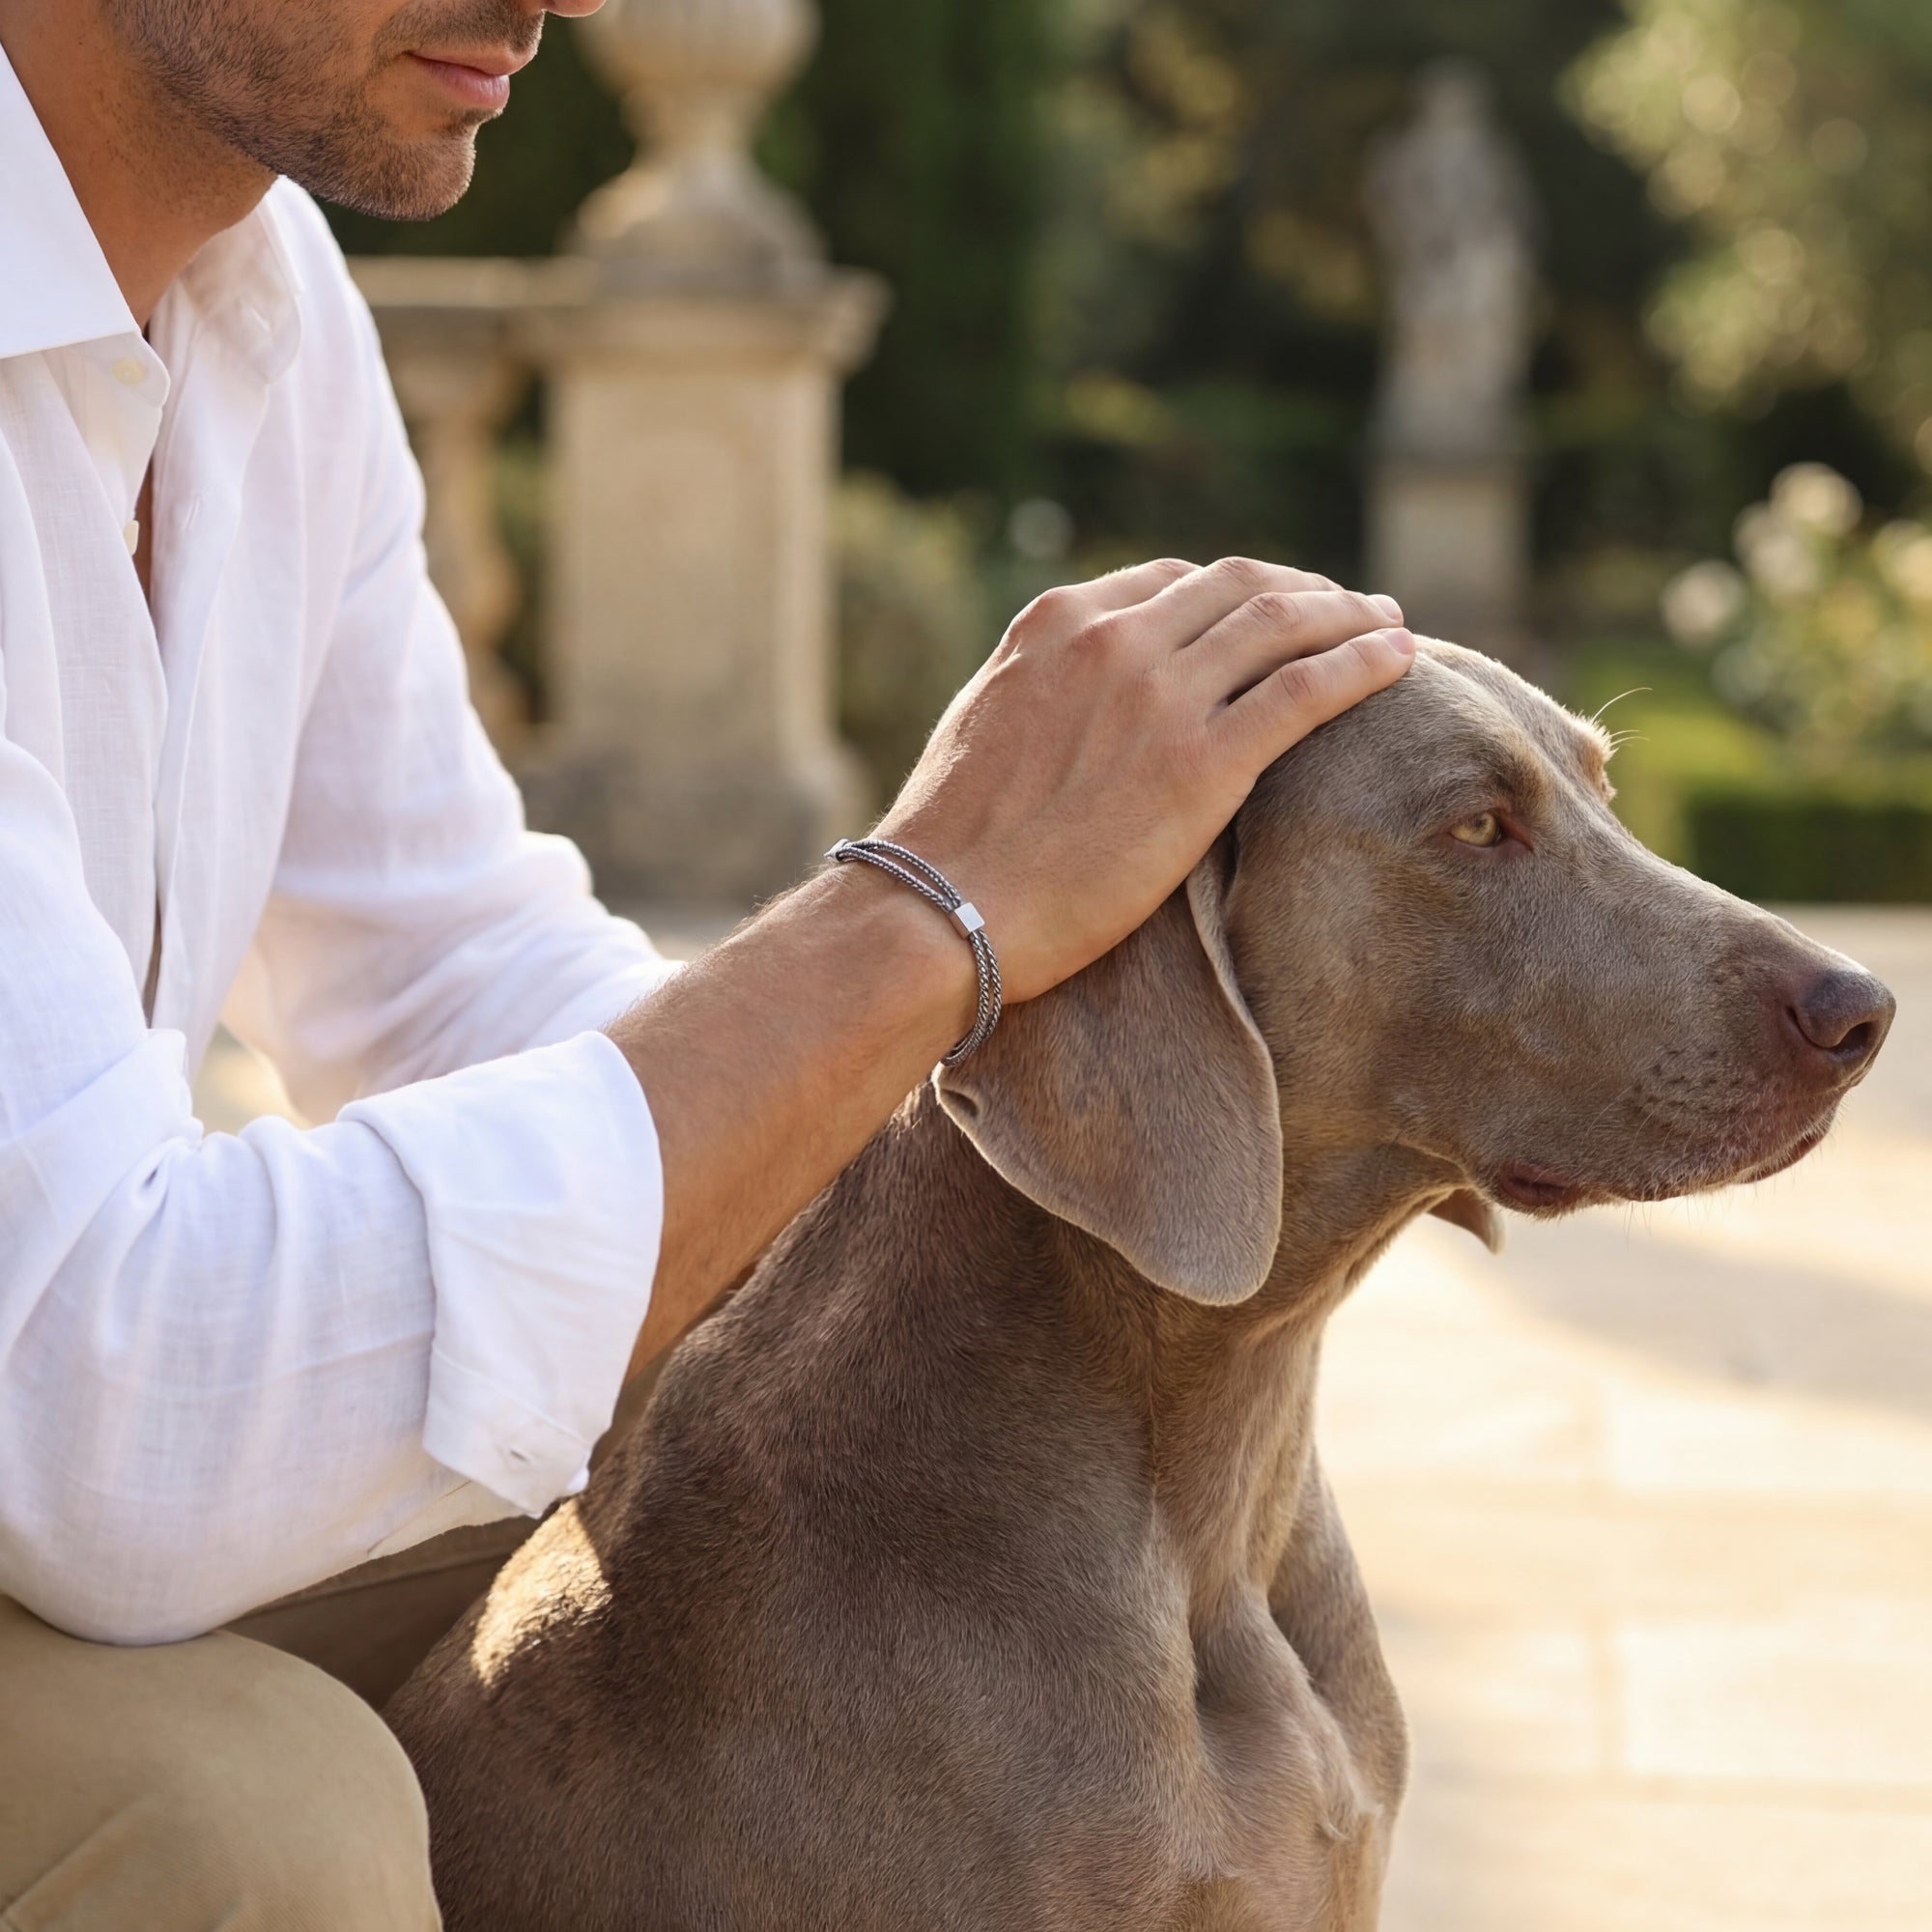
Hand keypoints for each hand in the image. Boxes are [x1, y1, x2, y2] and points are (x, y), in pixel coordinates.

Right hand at [873, 557, 1413, 1001]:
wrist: (941, 906)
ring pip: (1285, 625)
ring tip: (1391, 625)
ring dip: (1351, 616)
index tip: (1271, 610)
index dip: (1235, 591)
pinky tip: (1402, 660)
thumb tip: (1074, 705)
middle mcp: (1114, 639)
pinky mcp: (1203, 763)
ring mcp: (1162, 696)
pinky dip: (1365, 663)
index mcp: (1056, 622)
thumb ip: (1043, 689)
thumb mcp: (987, 722)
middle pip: (1240, 587)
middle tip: (1351, 608)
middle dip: (1306, 591)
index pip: (1172, 582)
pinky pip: (1308, 690)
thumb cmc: (952, 841)